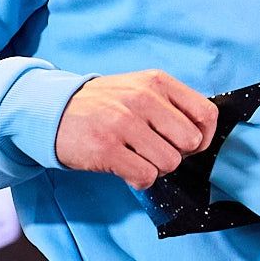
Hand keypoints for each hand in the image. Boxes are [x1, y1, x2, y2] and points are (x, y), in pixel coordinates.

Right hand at [55, 71, 217, 188]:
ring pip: (170, 162)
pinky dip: (139, 178)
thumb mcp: (141, 89)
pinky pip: (146, 176)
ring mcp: (124, 123)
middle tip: (156, 151)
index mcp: (157, 82)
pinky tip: (125, 166)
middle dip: (178, 153)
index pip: (207, 114)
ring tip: (137, 157)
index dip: (204, 136)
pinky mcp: (106, 149)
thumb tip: (203, 135)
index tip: (188, 144)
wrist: (53, 111)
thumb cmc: (105, 105)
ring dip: (157, 168)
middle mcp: (143, 99)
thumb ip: (172, 105)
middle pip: (191, 142)